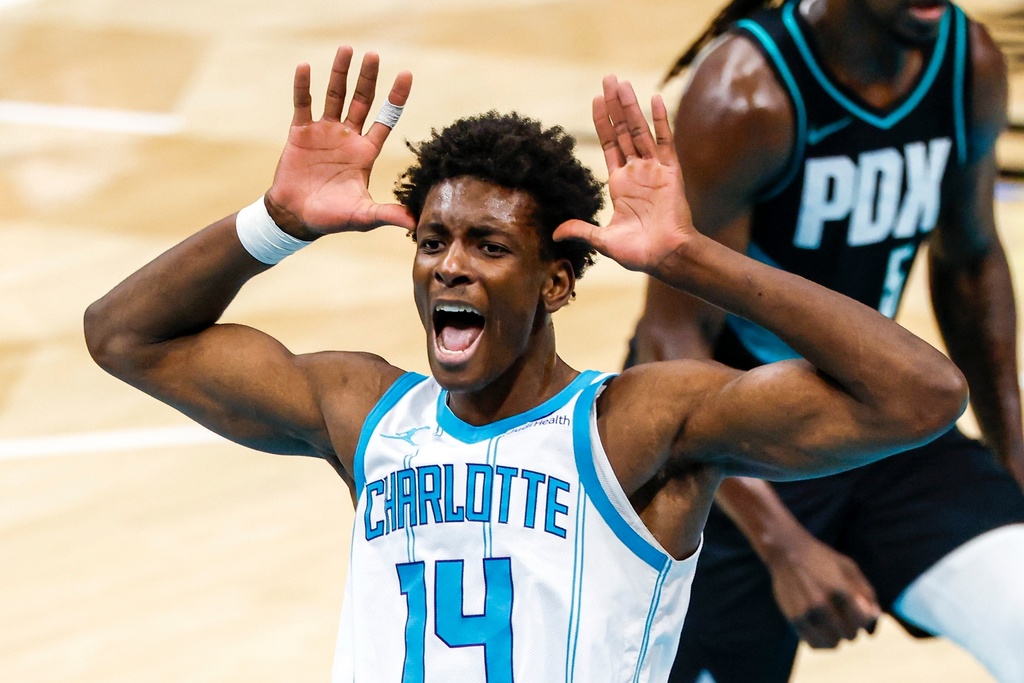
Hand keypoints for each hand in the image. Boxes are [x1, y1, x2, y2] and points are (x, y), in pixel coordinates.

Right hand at [264, 46, 414, 238]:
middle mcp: (348, 137)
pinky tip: (305, 67)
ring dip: (340, 73)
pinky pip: (303, 104)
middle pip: (362, 101)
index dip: (395, 98)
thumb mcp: (362, 216)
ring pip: (335, 96)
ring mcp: (324, 132)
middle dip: (368, 78)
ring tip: (346, 49)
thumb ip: (386, 214)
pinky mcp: (301, 132)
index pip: (385, 119)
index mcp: (365, 152)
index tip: (407, 74)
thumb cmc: (332, 218)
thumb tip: (414, 223)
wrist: (296, 217)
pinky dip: (304, 86)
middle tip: (374, 55)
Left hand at [554, 76, 694, 272]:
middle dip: (615, 105)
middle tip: (608, 79)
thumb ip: (581, 230)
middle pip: (624, 131)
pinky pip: (664, 141)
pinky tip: (654, 99)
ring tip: (621, 83)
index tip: (596, 100)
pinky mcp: (670, 172)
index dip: (602, 123)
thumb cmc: (638, 252)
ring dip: (631, 107)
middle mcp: (636, 172)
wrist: (665, 257)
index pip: (610, 145)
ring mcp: (654, 170)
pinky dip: (660, 120)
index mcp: (620, 184)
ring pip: (640, 131)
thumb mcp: (603, 240)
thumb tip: (555, 233)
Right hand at [766, 532, 881, 647]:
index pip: (863, 620)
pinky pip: (814, 643)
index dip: (865, 618)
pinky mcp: (793, 618)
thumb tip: (876, 617)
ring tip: (833, 625)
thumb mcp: (849, 567)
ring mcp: (806, 612)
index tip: (859, 610)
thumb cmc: (822, 559)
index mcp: (839, 588)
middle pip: (850, 634)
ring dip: (837, 637)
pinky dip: (822, 642)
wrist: (786, 551)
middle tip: (844, 616)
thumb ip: (866, 592)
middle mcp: (822, 602)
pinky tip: (821, 630)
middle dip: (851, 628)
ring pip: (832, 644)